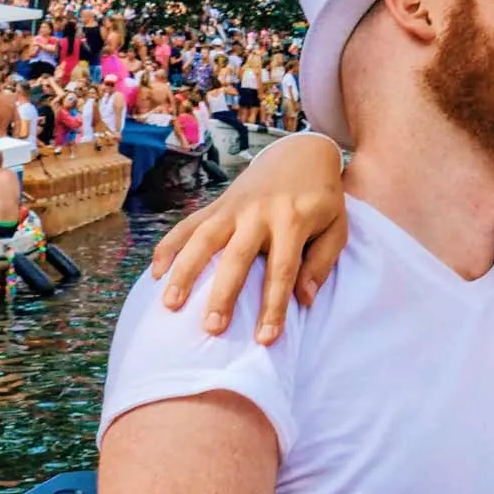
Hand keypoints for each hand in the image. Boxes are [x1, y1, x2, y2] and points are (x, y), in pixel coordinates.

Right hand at [149, 133, 347, 343]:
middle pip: (238, 257)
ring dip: (185, 271)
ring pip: (204, 239)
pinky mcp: (217, 204)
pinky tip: (156, 272)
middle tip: (212, 329)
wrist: (300, 153)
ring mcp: (234, 207)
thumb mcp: (337, 227)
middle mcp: (260, 213)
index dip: (274, 307)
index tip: (265, 340)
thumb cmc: (322, 200)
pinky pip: (189, 225)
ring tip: (169, 304)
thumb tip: (304, 299)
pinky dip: (170, 246)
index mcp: (294, 221)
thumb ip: (322, 262)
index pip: (282, 270)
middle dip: (223, 294)